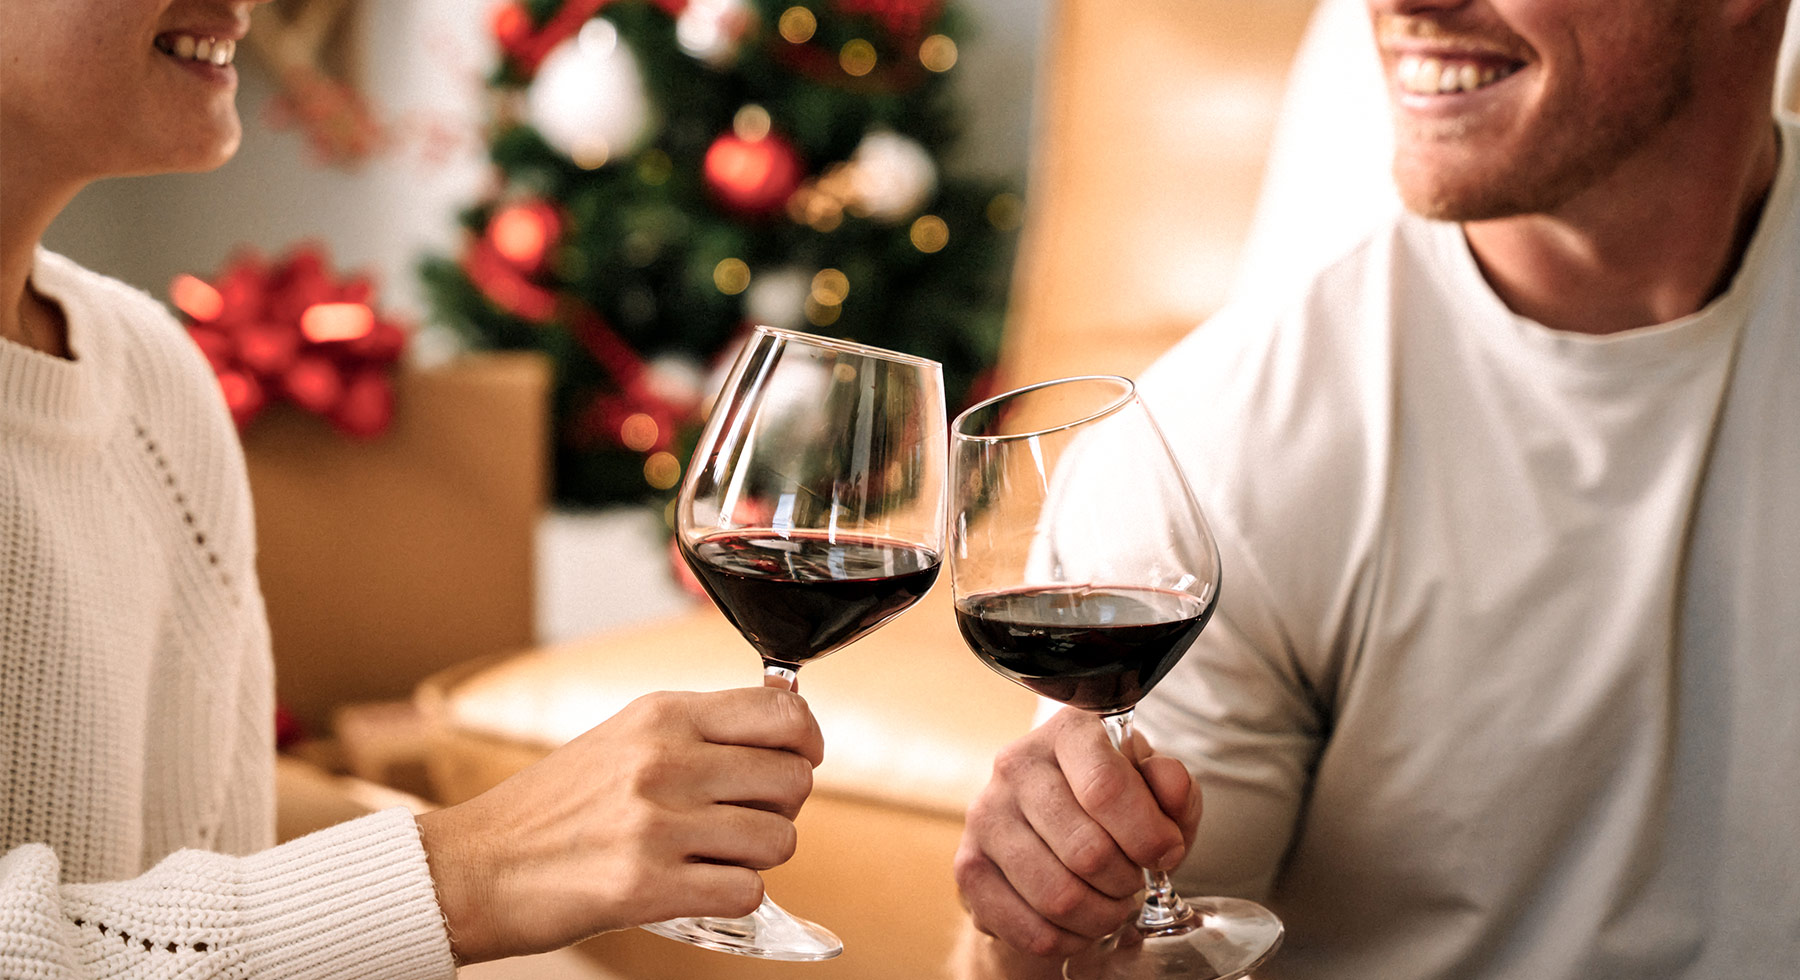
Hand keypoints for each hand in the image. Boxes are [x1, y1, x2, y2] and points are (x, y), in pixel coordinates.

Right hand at [416, 686, 823, 962]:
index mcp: (661, 715)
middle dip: (783, 806)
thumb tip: (783, 729)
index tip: (800, 759)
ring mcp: (656, 824)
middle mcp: (663, 761)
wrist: (472, 867)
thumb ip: (697, 731)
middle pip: (792, 779)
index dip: (806, 742)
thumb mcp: (623, 737)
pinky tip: (697, 885)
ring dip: (757, 856)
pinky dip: (733, 896)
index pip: (781, 712)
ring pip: (778, 839)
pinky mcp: (648, 886)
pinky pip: (746, 891)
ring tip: (712, 854)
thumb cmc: (551, 807)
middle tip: (745, 818)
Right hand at [952, 707, 1199, 963]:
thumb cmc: (1113, 812)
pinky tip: (1078, 923)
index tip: (1166, 853)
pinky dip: (1067, 939)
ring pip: (1058, 896)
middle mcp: (1017, 764)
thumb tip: (1169, 789)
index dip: (1148, 836)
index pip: (1106, 787)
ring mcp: (985, 815)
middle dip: (1126, 881)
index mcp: (1069, 732)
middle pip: (1086, 850)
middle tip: (1132, 880)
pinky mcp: (968, 865)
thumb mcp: (1155, 792)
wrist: (1052, 842)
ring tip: (1109, 903)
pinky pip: (1030, 928)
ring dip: (1099, 915)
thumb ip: (1171, 785)